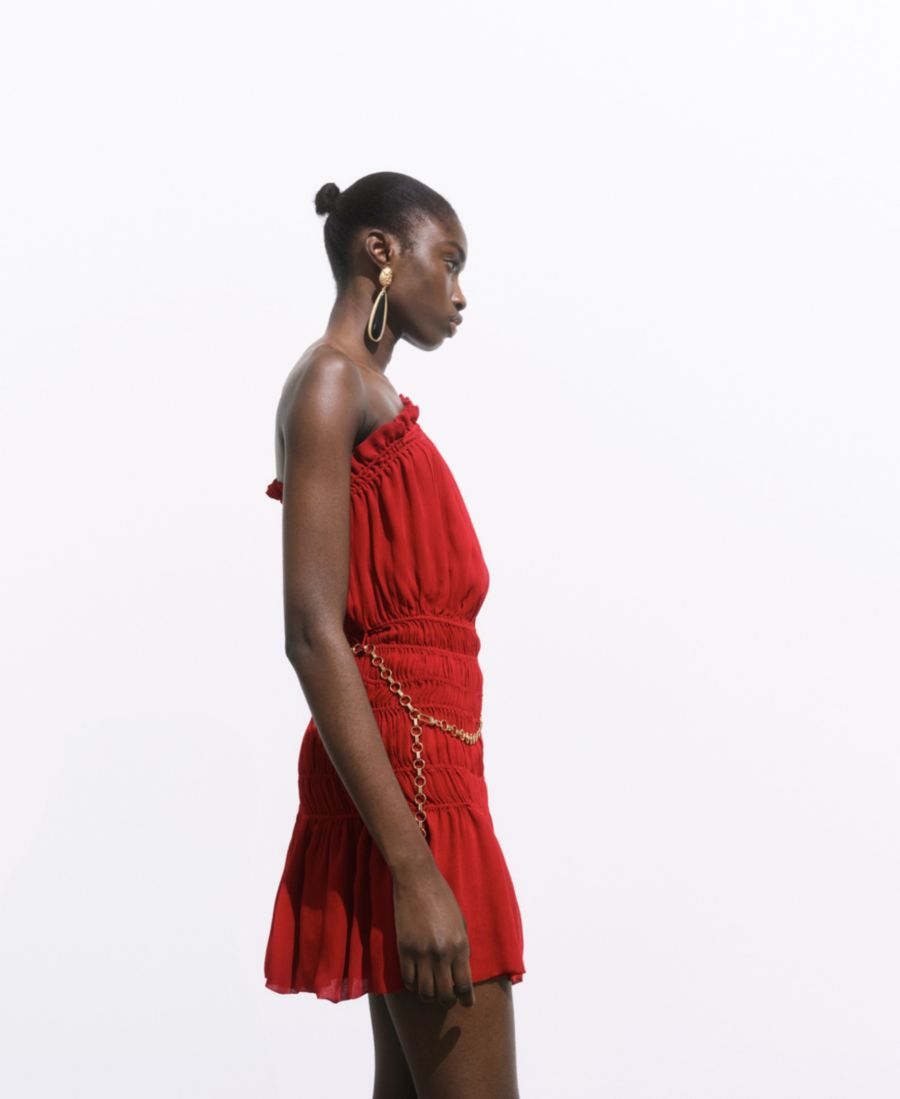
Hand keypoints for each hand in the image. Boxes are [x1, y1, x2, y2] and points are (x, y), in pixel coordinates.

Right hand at [392, 863, 475, 1006]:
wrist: (418, 881)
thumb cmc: (442, 898)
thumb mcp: (461, 921)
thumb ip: (463, 946)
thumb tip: (462, 968)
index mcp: (460, 946)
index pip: (465, 984)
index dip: (467, 999)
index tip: (467, 1004)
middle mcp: (442, 954)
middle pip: (444, 994)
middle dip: (448, 1001)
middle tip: (448, 999)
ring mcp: (421, 953)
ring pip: (425, 992)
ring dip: (429, 997)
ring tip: (431, 993)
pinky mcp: (404, 950)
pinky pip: (408, 980)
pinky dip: (413, 985)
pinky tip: (416, 982)